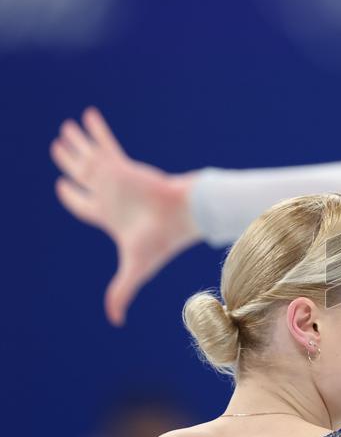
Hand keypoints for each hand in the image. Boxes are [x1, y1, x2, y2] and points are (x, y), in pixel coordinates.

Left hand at [50, 107, 200, 325]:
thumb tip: (113, 320)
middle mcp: (109, 194)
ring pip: (88, 158)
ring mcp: (114, 179)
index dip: (71, 197)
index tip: (62, 186)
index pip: (83, 205)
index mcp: (109, 216)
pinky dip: (95, 131)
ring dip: (76, 144)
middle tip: (60, 148)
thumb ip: (121, 291)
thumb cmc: (162, 240)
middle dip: (69, 163)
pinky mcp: (121, 167)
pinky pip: (103, 144)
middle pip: (81, 176)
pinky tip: (85, 116)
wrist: (184, 215)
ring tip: (65, 130)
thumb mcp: (135, 268)